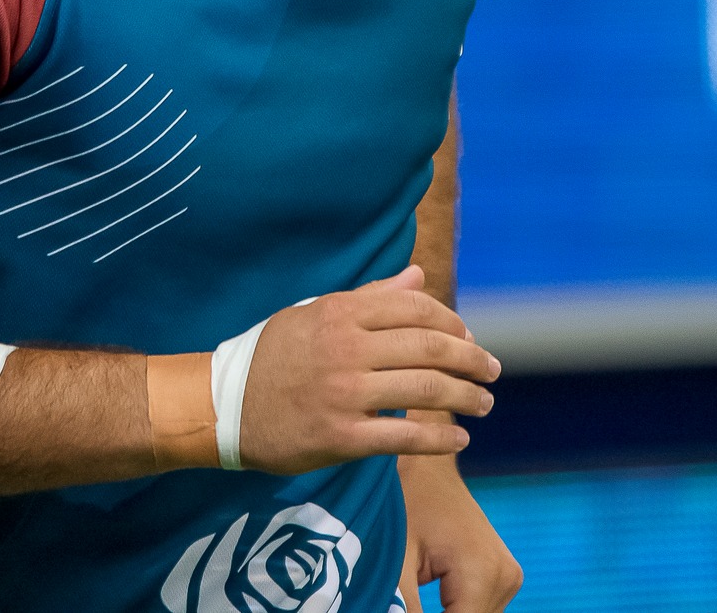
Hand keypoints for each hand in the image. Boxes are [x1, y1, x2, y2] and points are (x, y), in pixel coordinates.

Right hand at [238, 265, 498, 474]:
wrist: (223, 405)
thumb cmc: (273, 355)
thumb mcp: (314, 313)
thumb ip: (370, 297)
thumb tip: (418, 276)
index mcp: (341, 313)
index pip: (415, 309)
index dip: (452, 323)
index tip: (469, 338)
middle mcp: (346, 349)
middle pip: (429, 348)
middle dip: (471, 360)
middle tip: (492, 371)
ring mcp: (344, 394)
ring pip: (425, 390)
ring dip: (465, 398)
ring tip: (483, 404)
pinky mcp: (340, 437)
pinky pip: (403, 437)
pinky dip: (439, 439)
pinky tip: (458, 441)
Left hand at [399, 448, 522, 611]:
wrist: (425, 464)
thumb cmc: (405, 501)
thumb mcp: (395, 559)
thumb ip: (402, 606)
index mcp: (482, 571)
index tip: (399, 611)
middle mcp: (505, 576)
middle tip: (402, 604)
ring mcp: (509, 576)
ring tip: (411, 599)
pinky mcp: (503, 576)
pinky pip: (479, 609)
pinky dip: (456, 611)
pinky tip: (429, 599)